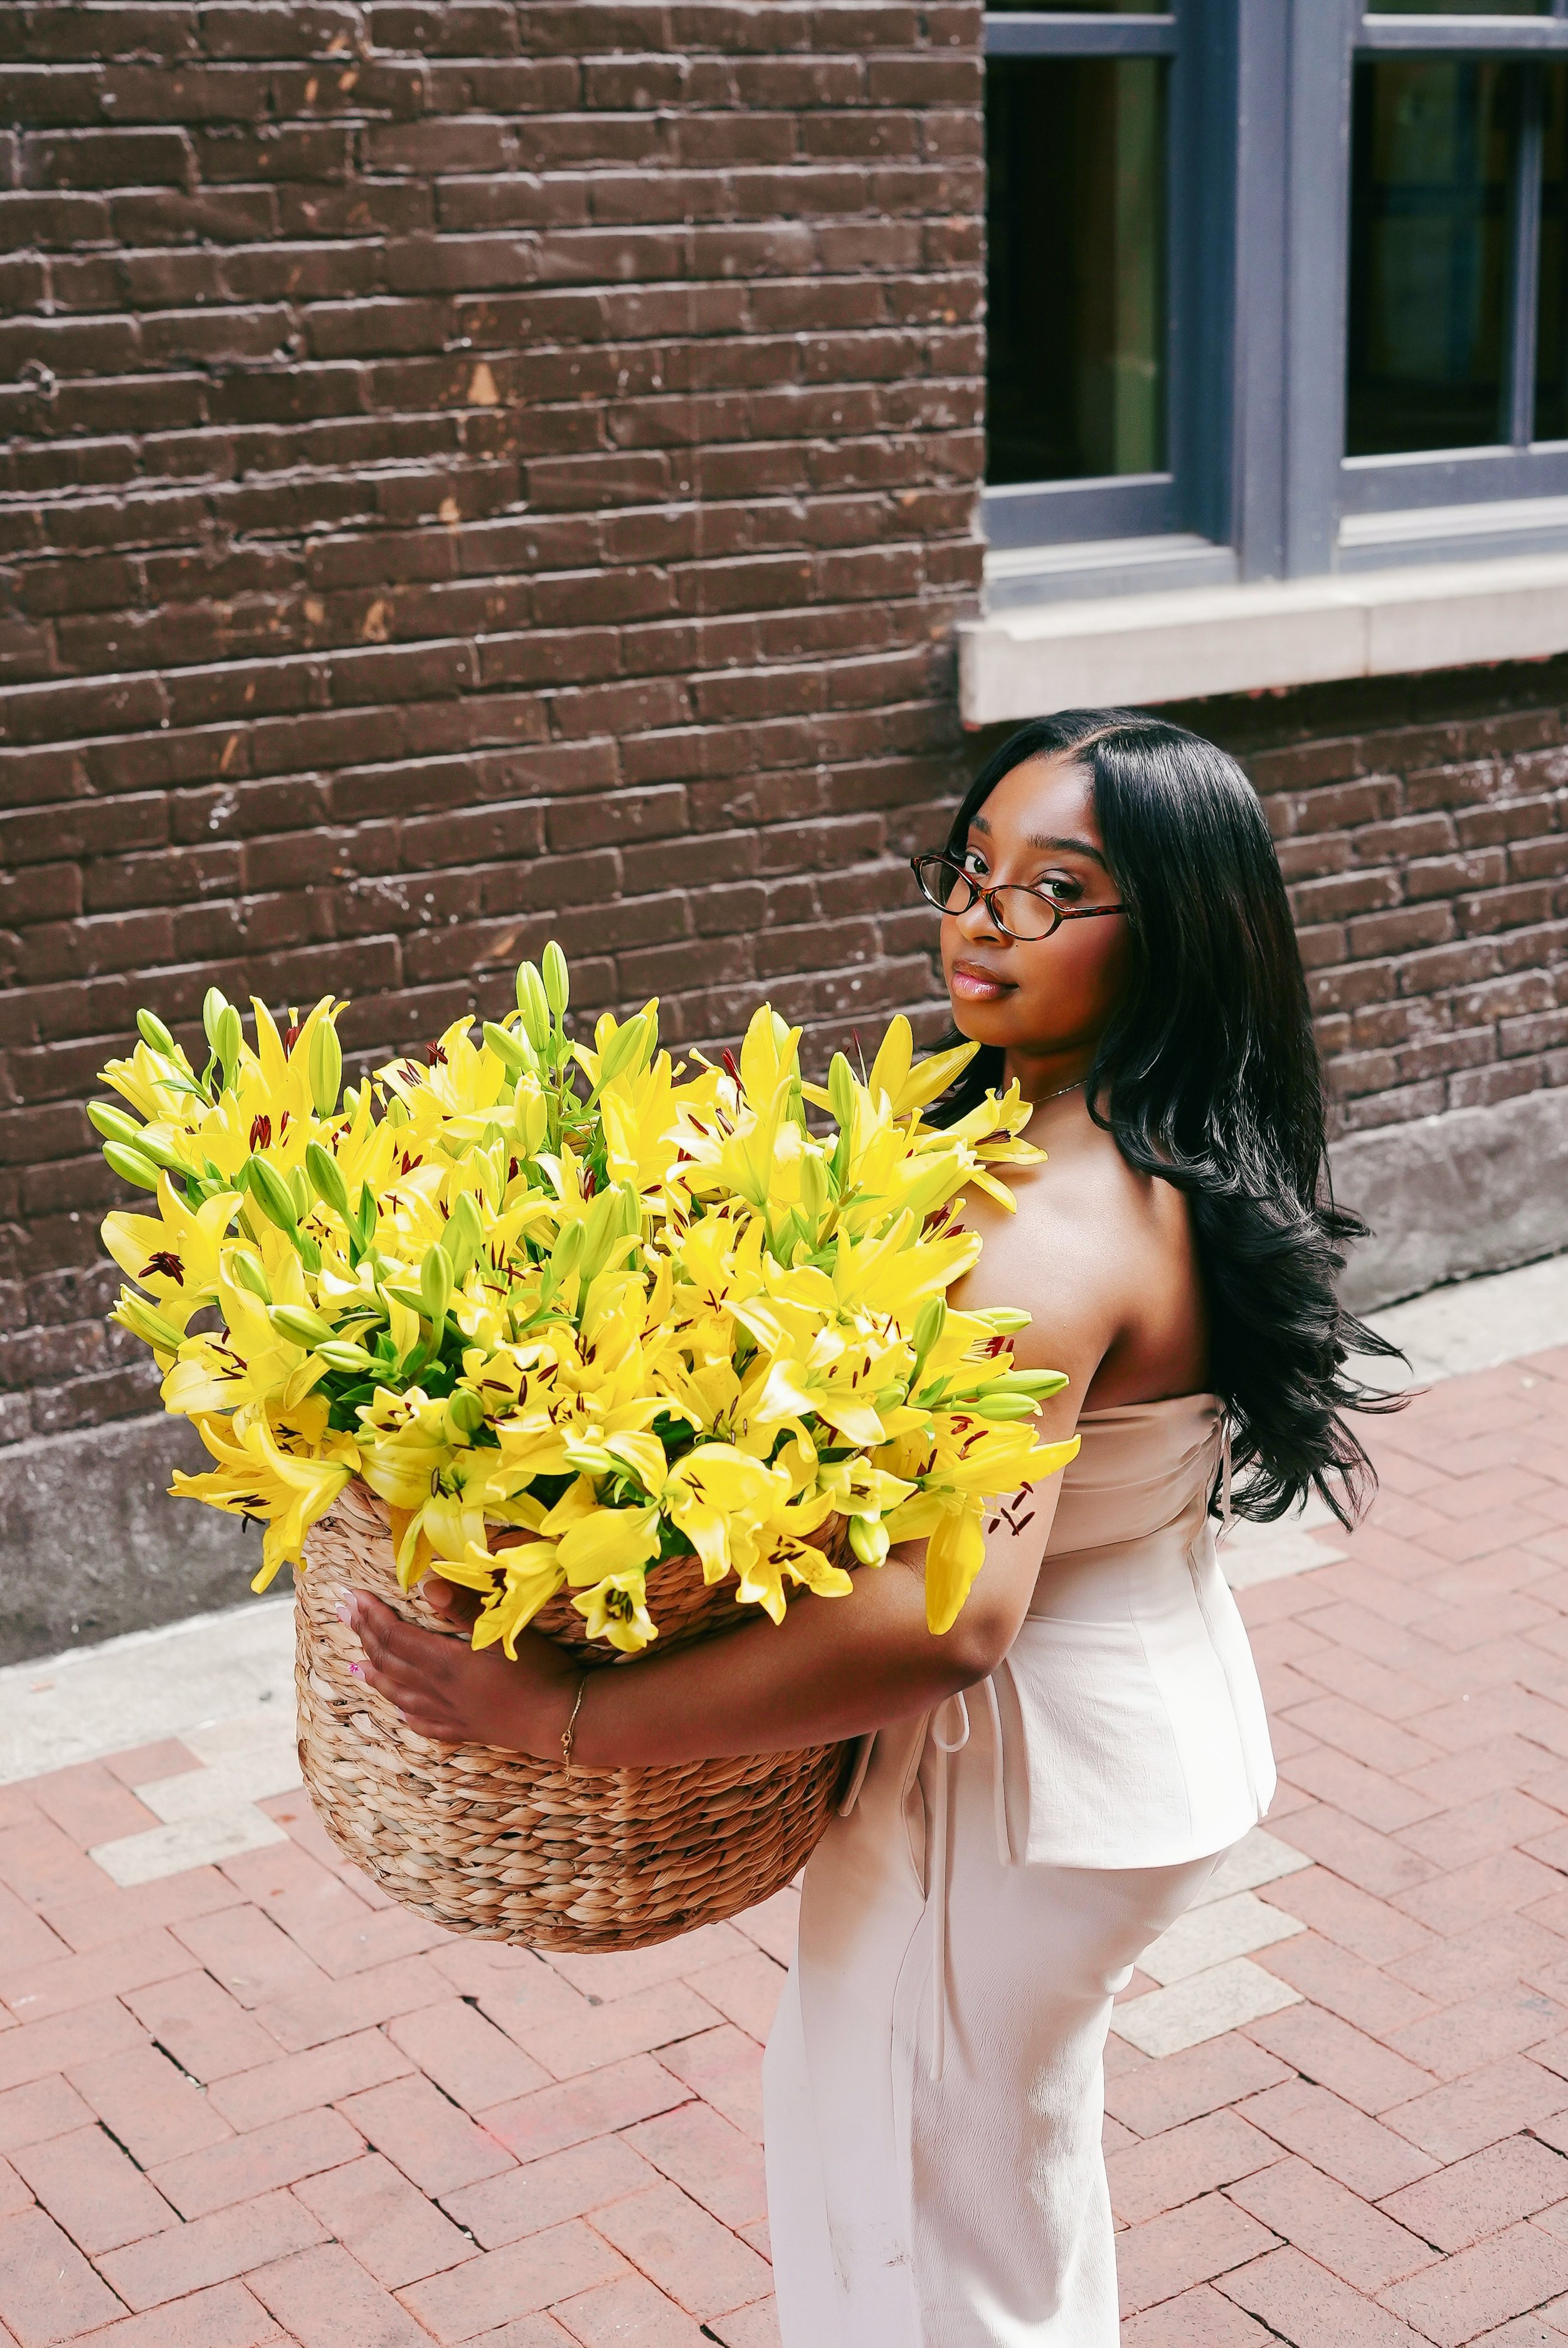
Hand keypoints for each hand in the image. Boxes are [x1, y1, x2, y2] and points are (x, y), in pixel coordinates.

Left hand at [338, 1579, 581, 1755]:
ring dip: (373, 1673)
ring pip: (398, 1692)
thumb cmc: (538, 1670)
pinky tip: (399, 1708)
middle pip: (389, 1660)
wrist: (560, 1719)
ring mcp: (447, 1713)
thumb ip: (464, 1609)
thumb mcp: (502, 1632)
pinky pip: (421, 1722)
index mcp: (444, 1662)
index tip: (353, 1596)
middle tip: (342, 1612)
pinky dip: (403, 1710)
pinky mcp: (462, 1729)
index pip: (395, 1635)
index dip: (371, 1615)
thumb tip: (428, 1585)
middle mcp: (437, 1689)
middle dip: (363, 1634)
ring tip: (355, 1662)